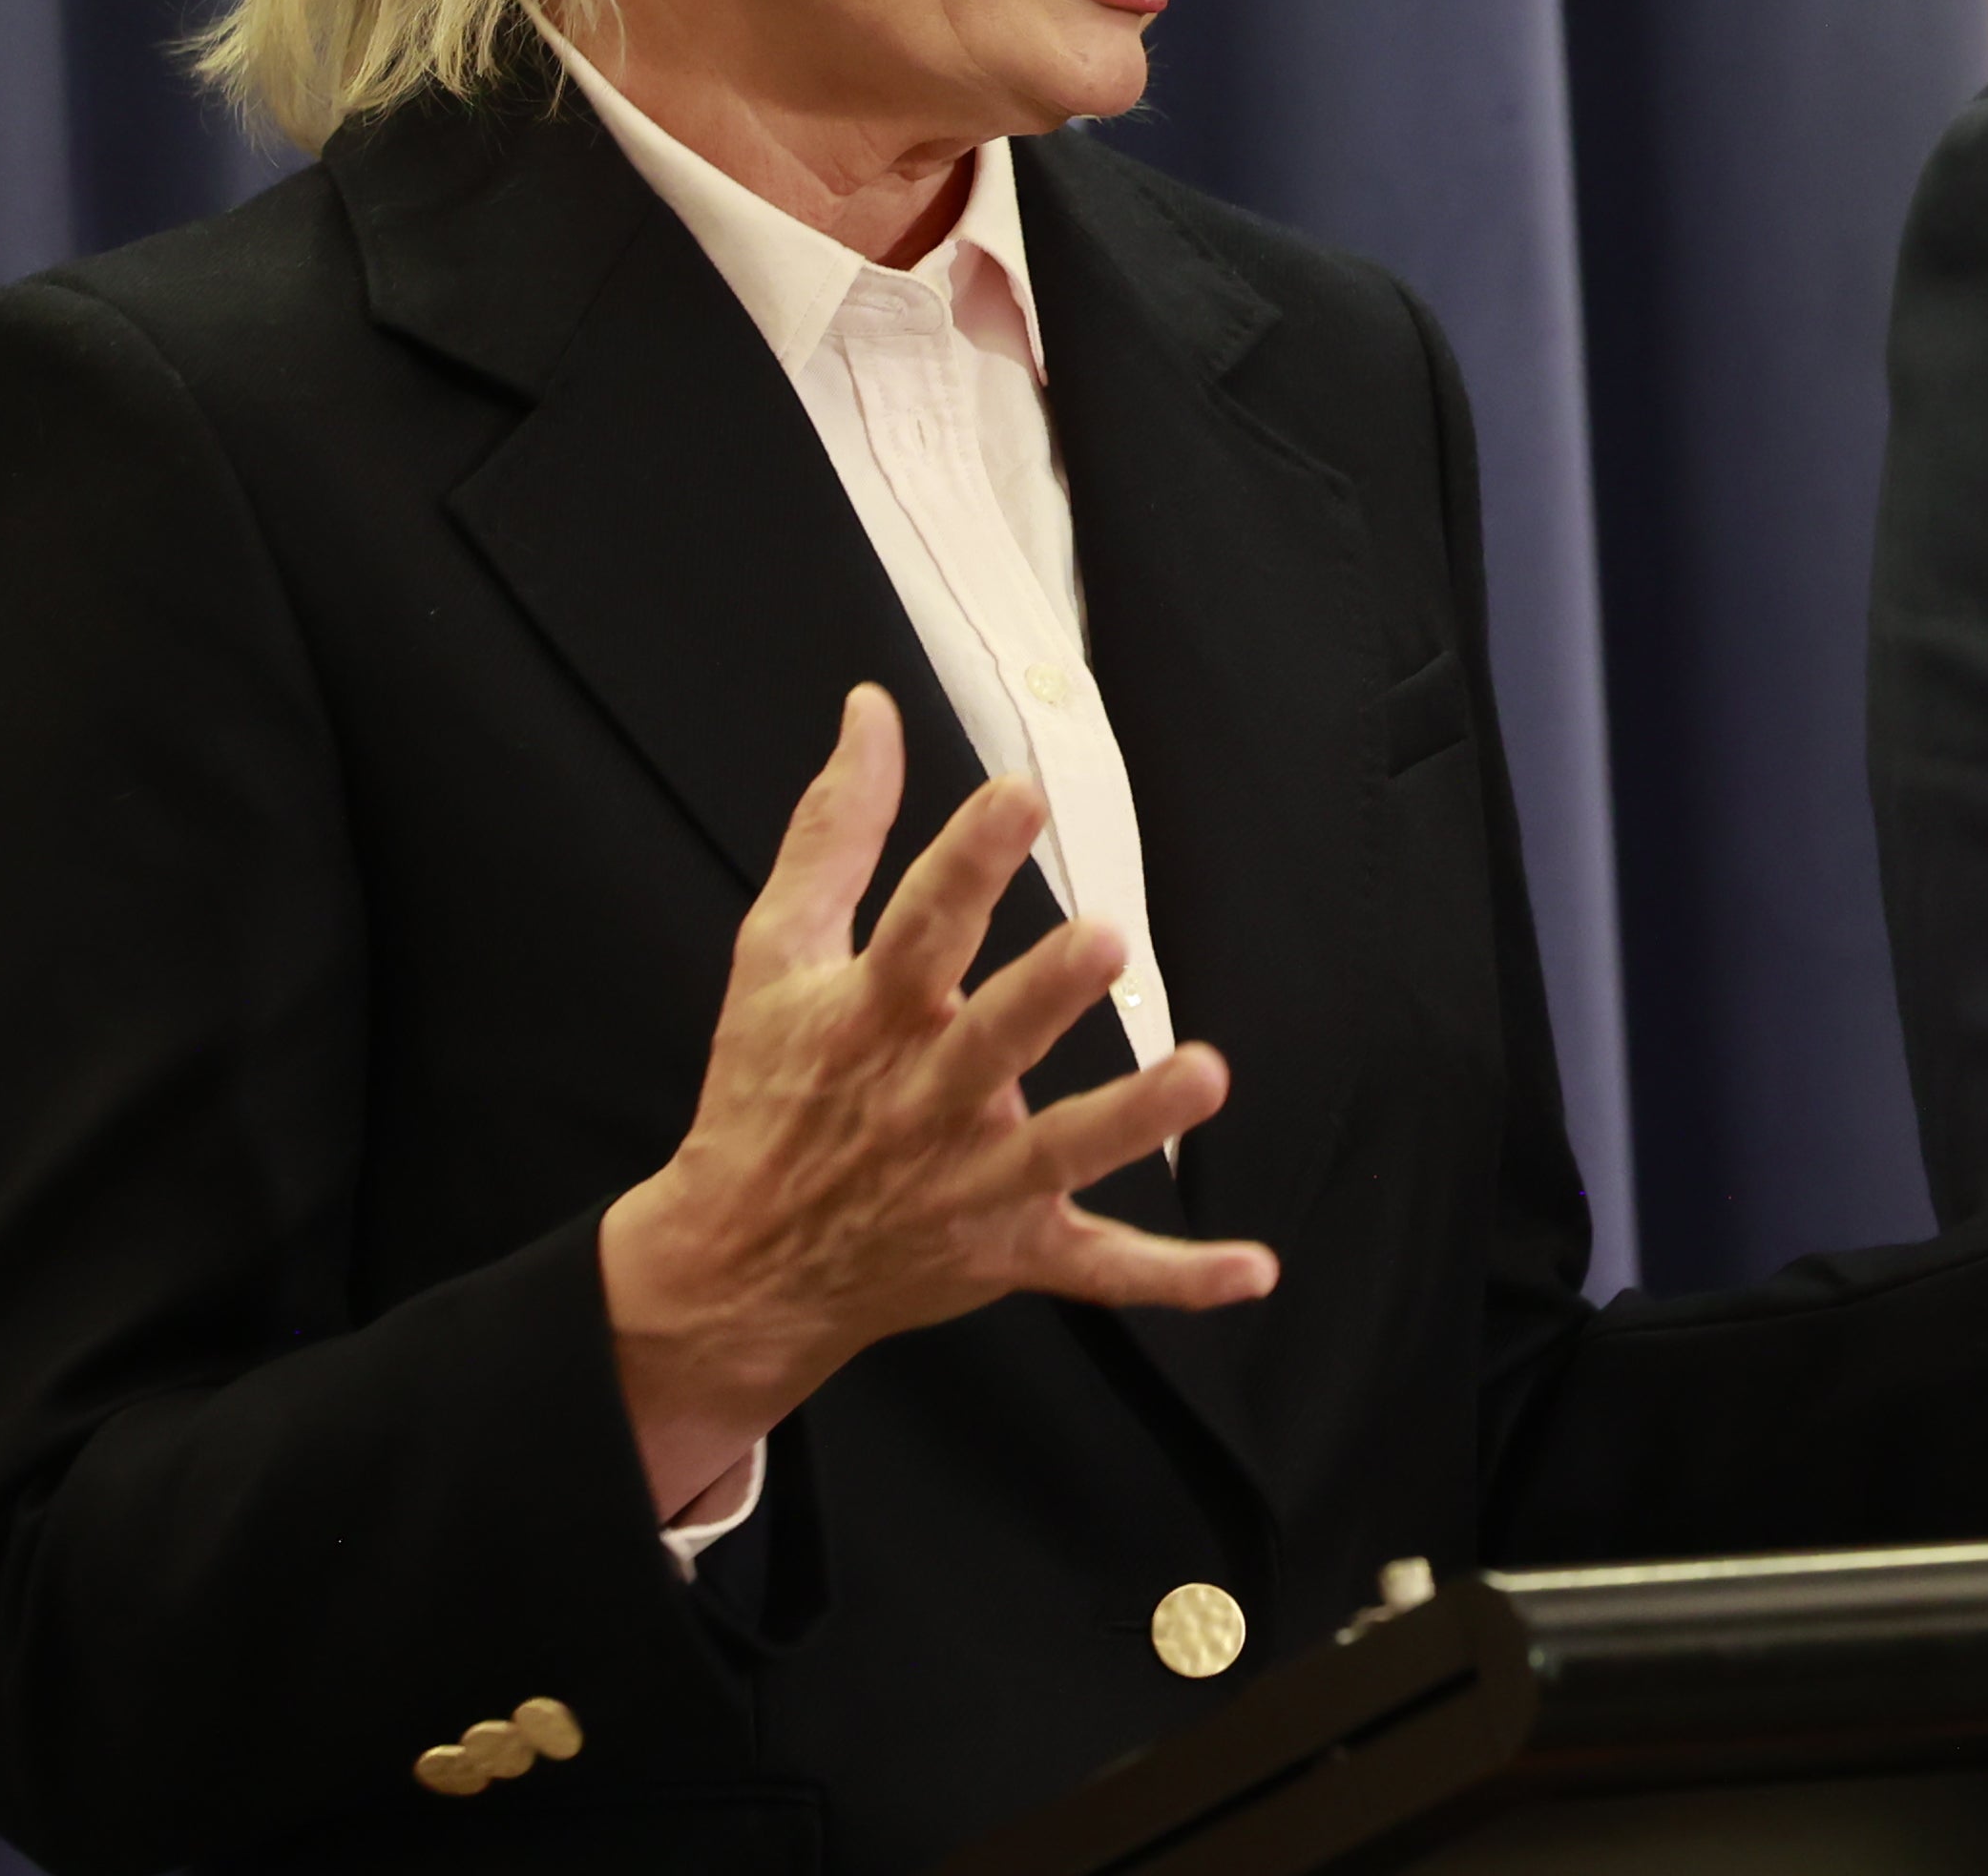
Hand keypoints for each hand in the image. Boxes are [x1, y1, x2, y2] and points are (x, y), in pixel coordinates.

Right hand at [596, 685, 1275, 1518]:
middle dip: (1042, 997)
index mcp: (866, 1018)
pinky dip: (1175, 1278)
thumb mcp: (774, 956)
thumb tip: (870, 710)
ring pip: (1060, 1154)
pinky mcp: (1006, 1253)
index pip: (918, 929)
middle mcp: (920, 1101)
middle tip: (1105, 941)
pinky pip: (1099, 1269)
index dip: (967, 861)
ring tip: (1207, 1075)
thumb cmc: (764, 1092)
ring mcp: (969, 1185)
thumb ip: (834, 831)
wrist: (733, 1269)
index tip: (1019, 793)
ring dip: (1132, 1120)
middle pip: (989, 1043)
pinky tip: (1254, 1270)